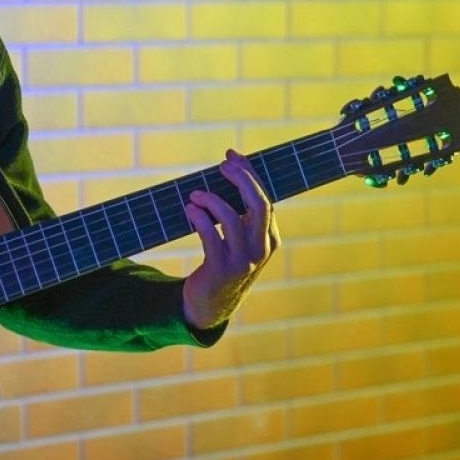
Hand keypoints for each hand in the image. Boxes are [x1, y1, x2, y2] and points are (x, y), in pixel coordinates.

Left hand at [181, 149, 279, 330]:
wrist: (211, 303)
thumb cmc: (224, 261)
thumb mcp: (239, 238)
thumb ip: (240, 209)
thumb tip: (231, 165)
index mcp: (270, 239)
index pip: (265, 198)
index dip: (249, 173)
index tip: (230, 155)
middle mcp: (261, 249)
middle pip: (259, 204)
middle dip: (240, 179)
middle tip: (221, 165)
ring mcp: (243, 261)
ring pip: (231, 218)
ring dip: (211, 200)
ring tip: (195, 195)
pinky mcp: (221, 269)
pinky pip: (210, 235)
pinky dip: (198, 217)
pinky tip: (189, 210)